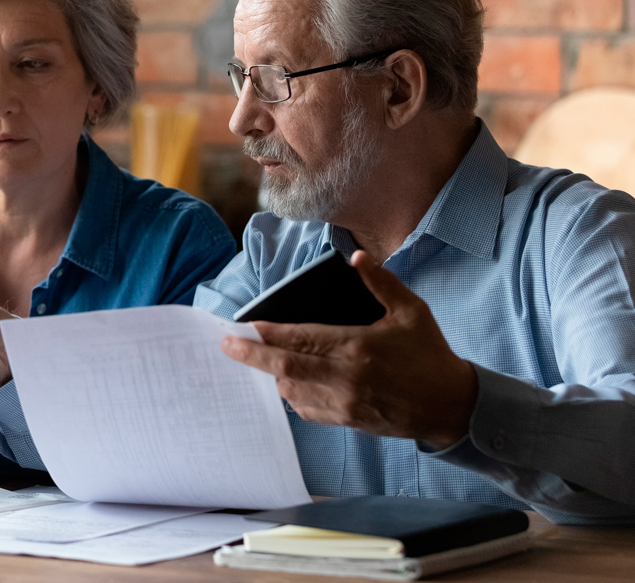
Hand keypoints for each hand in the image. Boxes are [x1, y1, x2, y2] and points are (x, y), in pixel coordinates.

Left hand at [220, 250, 477, 449]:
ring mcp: (344, 403)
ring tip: (257, 361)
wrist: (451, 407)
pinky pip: (307, 410)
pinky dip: (291, 396)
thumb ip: (381, 283)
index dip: (269, 334)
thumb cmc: (430, 354)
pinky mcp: (347, 421)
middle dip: (251, 356)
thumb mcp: (411, 312)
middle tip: (226, 346)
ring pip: (290, 391)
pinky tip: (286, 383)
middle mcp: (345, 378)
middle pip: (284, 368)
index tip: (244, 327)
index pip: (300, 340)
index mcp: (356, 347)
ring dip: (271, 376)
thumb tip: (357, 256)